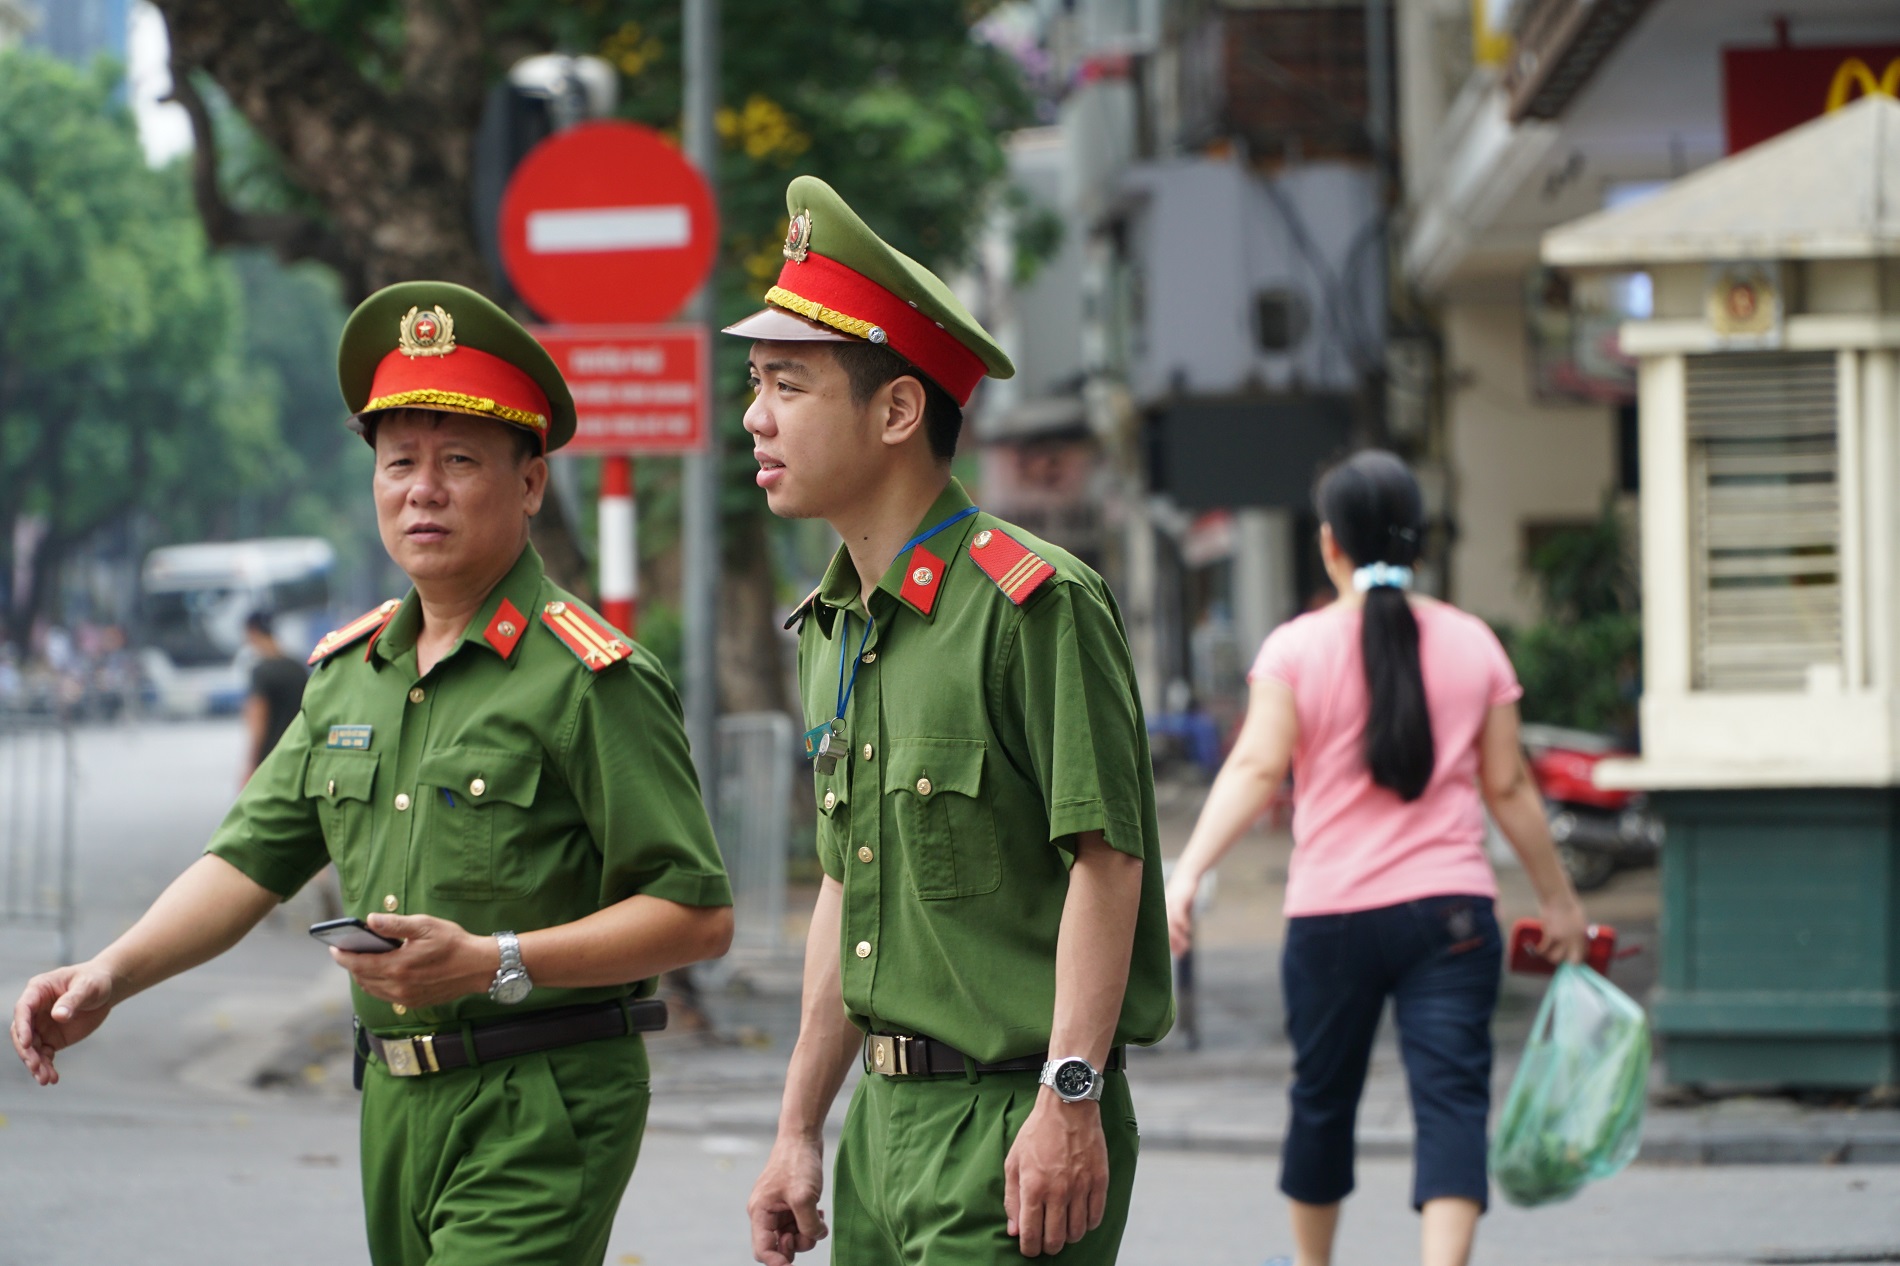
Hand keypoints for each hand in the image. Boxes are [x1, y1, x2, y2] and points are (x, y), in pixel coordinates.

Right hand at [11, 962, 119, 1085]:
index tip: (27, 1043)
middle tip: (36, 1067)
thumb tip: (59, 1016)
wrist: (106, 989)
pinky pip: (44, 1055)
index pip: (23, 1010)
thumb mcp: (87, 986)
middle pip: (23, 1033)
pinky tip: (52, 1078)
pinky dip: (46, 1067)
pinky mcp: (51, 1039)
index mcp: (38, 991)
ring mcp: (41, 1026)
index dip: (23, 1027)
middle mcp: (34, 1011)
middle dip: (27, 1052)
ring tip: (45, 1079)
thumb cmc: (95, 980)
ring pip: (31, 1049)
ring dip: (36, 1064)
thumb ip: (73, 1000)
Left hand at [331, 914, 493, 1008]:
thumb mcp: (426, 925)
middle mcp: (399, 986)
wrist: (479, 967)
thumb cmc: (454, 942)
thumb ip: (395, 924)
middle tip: (346, 952)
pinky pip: (386, 996)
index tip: (333, 948)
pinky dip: (377, 985)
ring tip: (361, 962)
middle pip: (362, 978)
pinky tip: (382, 973)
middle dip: (351, 965)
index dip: (343, 956)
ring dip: (363, 976)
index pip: (359, 964)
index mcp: (399, 966)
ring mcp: (406, 997)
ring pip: (372, 989)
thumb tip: (370, 920)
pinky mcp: (414, 1002)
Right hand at [748, 1132, 827, 1264]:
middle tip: (811, 1231)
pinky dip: (810, 1223)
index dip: (777, 1262)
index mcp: (760, 1212)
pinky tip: (819, 1211)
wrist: (803, 1136)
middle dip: (796, 1245)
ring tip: (819, 1217)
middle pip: (778, 1246)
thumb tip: (813, 1238)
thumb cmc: (799, 1162)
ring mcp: (778, 1208)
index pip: (762, 1250)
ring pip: (791, 1237)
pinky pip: (799, 1224)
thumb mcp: (804, 1197)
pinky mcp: (791, 1203)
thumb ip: (807, 1225)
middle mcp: (766, 1213)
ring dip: (807, 1233)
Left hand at [1004, 1090, 1108, 1256]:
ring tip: (1063, 1228)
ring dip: (1068, 1236)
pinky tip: (1080, 1218)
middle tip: (1046, 1241)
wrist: (1068, 1106)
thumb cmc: (1037, 1133)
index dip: (1029, 1248)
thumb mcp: (1014, 1162)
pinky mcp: (1099, 1181)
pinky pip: (1096, 1216)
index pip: (1031, 1235)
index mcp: (1033, 1187)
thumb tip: (1014, 1230)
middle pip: (1056, 1239)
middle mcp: (1058, 1191)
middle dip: (1048, 1247)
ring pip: (1077, 1232)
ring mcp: (1081, 1187)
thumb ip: (1012, 1199)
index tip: (1029, 1248)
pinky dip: (1088, 1224)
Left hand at [1164, 865, 1201, 957]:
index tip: (1176, 954)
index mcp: (1161, 912)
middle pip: (1163, 930)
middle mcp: (1163, 909)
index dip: (1167, 944)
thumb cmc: (1183, 894)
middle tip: (1180, 954)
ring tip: (1186, 946)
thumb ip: (1181, 923)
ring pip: (1170, 923)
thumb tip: (1183, 939)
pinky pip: (1178, 912)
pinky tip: (1188, 931)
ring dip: (1178, 936)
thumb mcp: (1181, 909)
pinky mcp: (1179, 898)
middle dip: (1171, 944)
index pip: (1159, 932)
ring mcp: (1169, 903)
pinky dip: (1182, 923)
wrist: (1187, 875)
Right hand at [1536, 896, 1589, 964]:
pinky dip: (1539, 950)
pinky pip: (1543, 948)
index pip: (1582, 955)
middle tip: (1559, 958)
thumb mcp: (1580, 920)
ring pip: (1555, 958)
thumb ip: (1578, 932)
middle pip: (1570, 961)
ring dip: (1550, 957)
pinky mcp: (1549, 934)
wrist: (1557, 897)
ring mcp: (1561, 938)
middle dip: (1564, 962)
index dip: (1576, 960)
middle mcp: (1573, 940)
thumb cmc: (1568, 905)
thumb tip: (1576, 940)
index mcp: (1582, 936)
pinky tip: (1537, 949)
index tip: (1571, 960)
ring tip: (1547, 953)